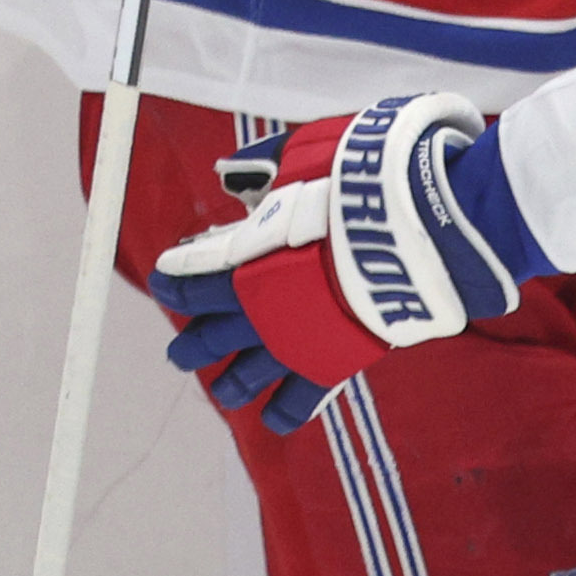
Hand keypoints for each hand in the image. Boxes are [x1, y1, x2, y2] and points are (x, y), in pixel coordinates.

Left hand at [145, 94, 536, 429]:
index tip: (169, 278)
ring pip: (240, 380)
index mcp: (237, 264)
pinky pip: (296, 403)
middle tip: (183, 351)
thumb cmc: (354, 189)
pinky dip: (282, 413)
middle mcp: (252, 312)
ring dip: (228, 386)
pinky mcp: (326, 365)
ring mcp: (288, 344)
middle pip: (202, 341)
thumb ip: (266, 167)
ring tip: (226, 389)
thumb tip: (237, 171)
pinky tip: (275, 418)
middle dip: (190, 346)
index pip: (185, 281)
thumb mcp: (302, 158)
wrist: (406, 230)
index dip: (172, 280)